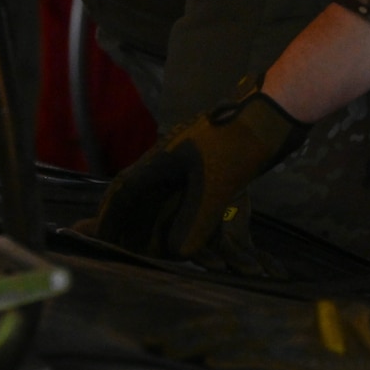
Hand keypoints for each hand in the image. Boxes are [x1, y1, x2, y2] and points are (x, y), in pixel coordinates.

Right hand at [86, 87, 306, 259]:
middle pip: (142, 199)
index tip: (98, 236)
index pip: (126, 190)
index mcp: (162, 160)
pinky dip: (188, 223)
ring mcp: (193, 169)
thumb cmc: (239, 144)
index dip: (110, 214)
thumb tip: (178, 252)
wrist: (272, 117)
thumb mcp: (216, 183)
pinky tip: (192, 241)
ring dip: (158, 227)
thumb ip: (195, 219)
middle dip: (129, 225)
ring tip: (149, 251)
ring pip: (167, 203)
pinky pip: (192, 204)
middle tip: (118, 249)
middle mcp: (172, 165)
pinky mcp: (213, 174)